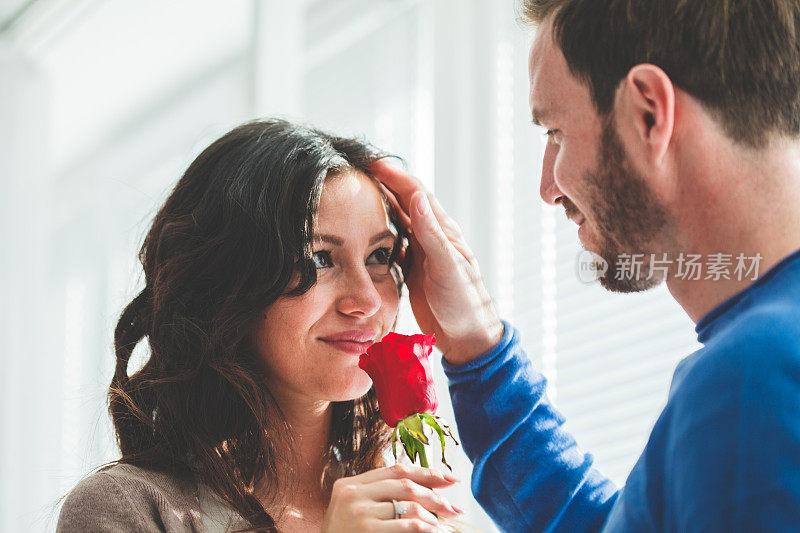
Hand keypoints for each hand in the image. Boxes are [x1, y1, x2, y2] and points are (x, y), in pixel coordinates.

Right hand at [321, 464, 461, 531]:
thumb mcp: (354, 512)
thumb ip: (377, 497)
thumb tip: (422, 489)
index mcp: (349, 485)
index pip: (395, 469)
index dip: (425, 472)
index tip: (448, 478)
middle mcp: (352, 494)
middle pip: (405, 485)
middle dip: (435, 495)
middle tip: (453, 507)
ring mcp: (358, 512)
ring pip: (409, 505)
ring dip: (432, 516)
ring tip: (442, 526)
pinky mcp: (367, 530)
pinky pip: (407, 524)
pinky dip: (425, 527)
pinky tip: (433, 531)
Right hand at [370, 160, 504, 364]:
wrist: (466, 337)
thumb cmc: (463, 303)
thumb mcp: (447, 267)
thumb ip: (432, 235)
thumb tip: (418, 198)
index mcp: (443, 232)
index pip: (416, 194)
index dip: (394, 176)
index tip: (372, 162)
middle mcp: (432, 238)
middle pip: (404, 203)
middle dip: (383, 184)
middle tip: (358, 171)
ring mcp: (422, 254)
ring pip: (398, 222)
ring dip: (380, 206)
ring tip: (357, 194)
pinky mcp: (413, 270)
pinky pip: (393, 245)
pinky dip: (378, 233)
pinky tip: (363, 231)